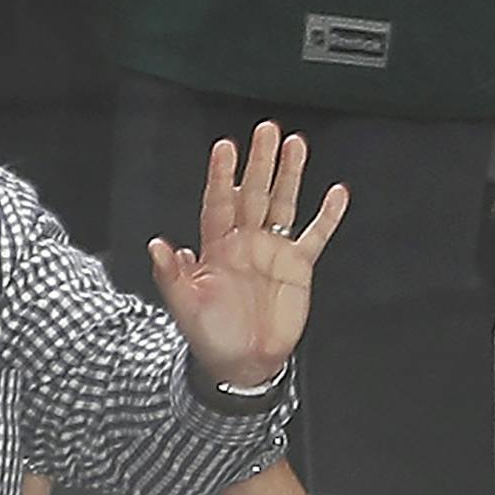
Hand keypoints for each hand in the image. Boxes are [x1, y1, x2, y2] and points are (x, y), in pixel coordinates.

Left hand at [151, 122, 349, 388]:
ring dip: (290, 175)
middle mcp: (245, 241)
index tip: (224, 148)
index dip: (221, 176)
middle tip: (266, 130)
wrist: (243, 364)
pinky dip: (327, 216)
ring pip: (283, 203)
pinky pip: (315, 235)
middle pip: (253, 193)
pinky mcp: (298, 266)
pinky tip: (336, 192)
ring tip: (296, 144)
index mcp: (217, 247)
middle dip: (259, 162)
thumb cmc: (210, 336)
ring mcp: (272, 251)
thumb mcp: (185, 307)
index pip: (218, 203)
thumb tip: (157, 246)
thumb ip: (171, 275)